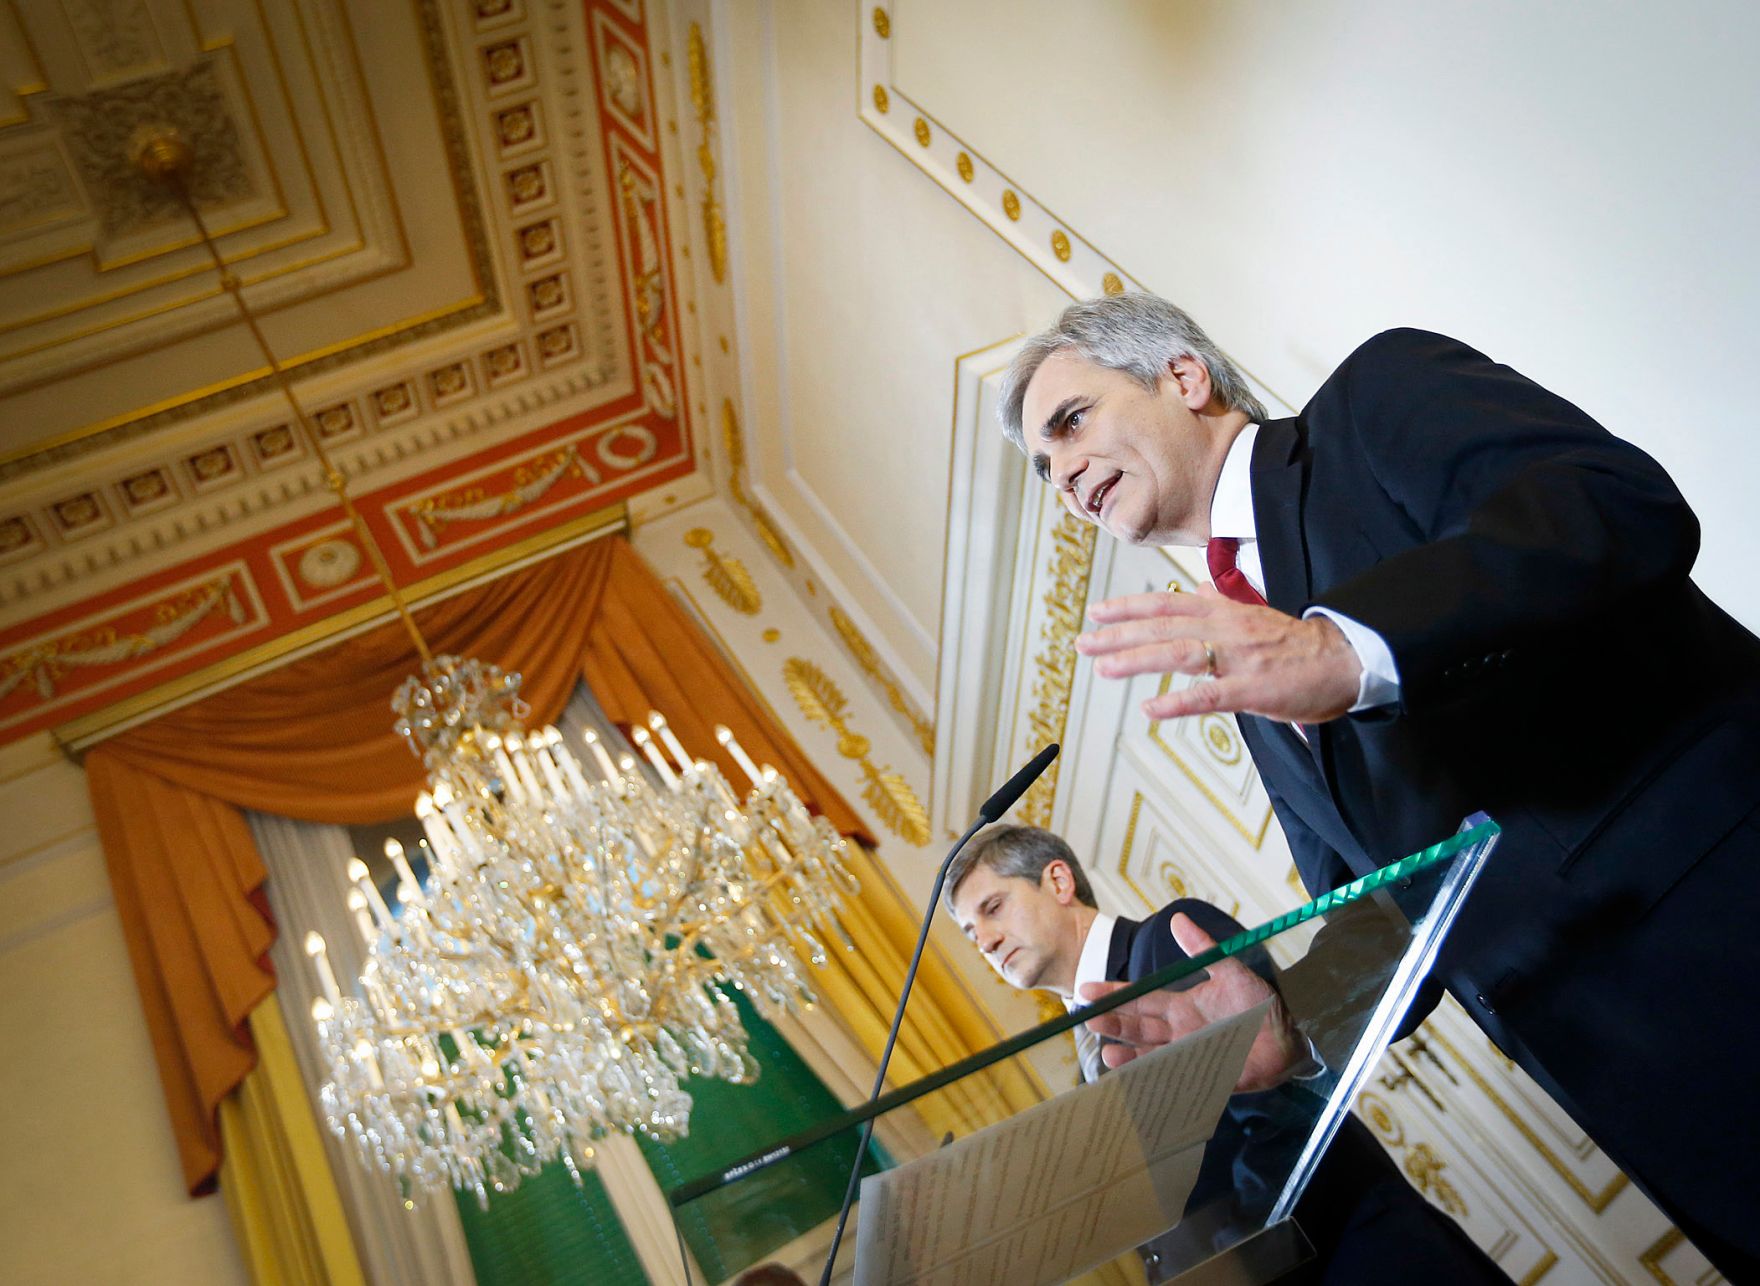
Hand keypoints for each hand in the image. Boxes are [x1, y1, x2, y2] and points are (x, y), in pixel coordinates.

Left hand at [1076, 586, 1361, 723]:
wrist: (1348, 660)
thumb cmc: (1301, 645)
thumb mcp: (1257, 615)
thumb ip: (1222, 605)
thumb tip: (1197, 592)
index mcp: (1226, 613)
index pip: (1168, 604)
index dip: (1129, 607)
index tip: (1096, 611)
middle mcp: (1227, 629)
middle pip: (1163, 627)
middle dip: (1118, 634)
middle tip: (1083, 643)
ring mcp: (1239, 659)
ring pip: (1178, 653)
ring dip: (1137, 660)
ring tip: (1103, 668)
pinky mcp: (1254, 690)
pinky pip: (1211, 696)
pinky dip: (1179, 702)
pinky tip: (1151, 710)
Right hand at [1079, 913, 1304, 1092]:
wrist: (1291, 1034)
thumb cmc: (1259, 1002)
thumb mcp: (1228, 970)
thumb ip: (1202, 949)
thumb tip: (1178, 918)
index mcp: (1182, 1006)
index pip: (1140, 1000)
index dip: (1114, 995)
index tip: (1087, 990)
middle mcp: (1179, 1032)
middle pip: (1139, 1028)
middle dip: (1114, 1024)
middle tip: (1090, 1019)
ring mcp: (1189, 1056)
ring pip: (1151, 1056)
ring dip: (1129, 1056)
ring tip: (1108, 1055)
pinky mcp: (1206, 1077)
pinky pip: (1176, 1080)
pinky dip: (1156, 1081)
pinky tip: (1139, 1081)